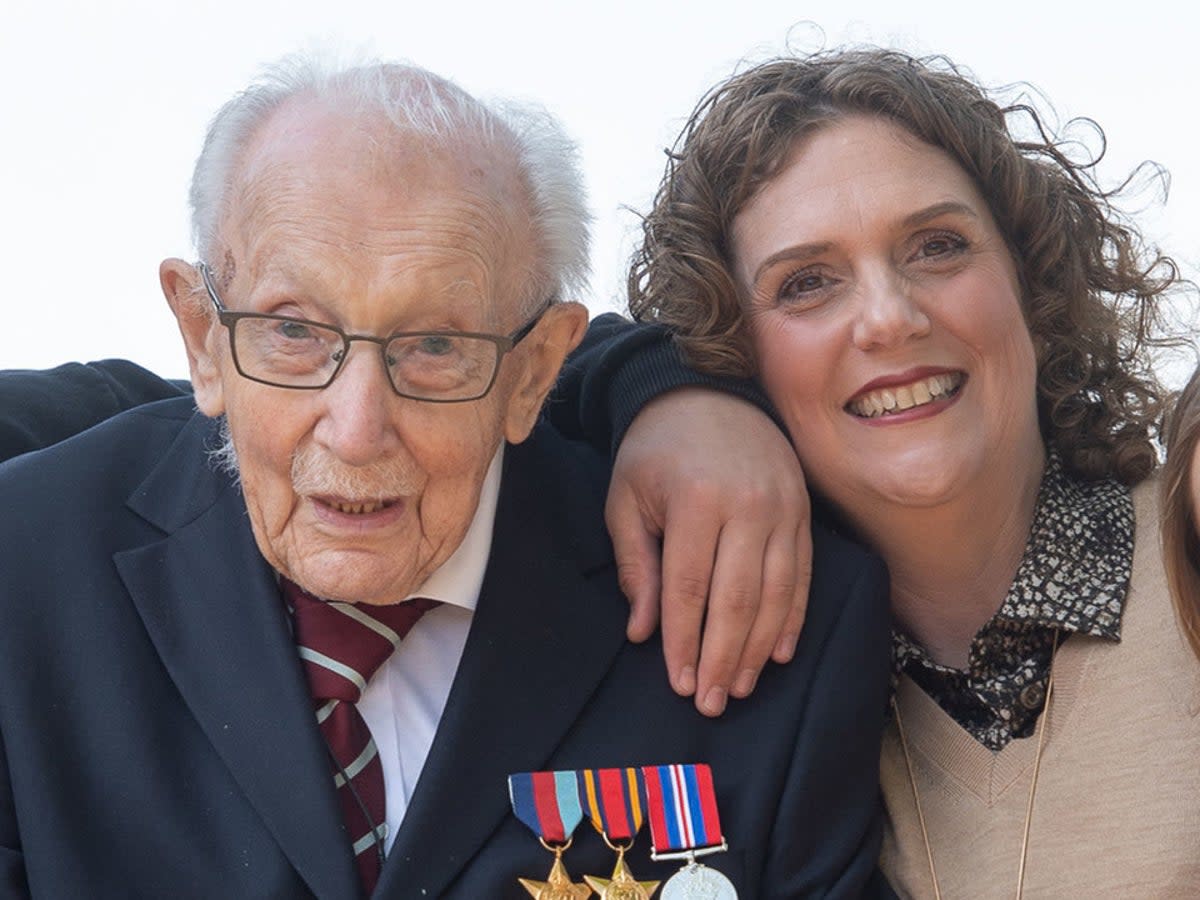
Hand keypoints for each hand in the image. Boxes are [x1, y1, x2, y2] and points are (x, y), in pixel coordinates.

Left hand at [605, 388, 811, 715]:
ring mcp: (783, 509)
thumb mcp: (626, 499)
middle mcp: (748, 506)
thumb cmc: (655, 451)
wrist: (705, 391)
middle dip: (723, 657)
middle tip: (712, 703)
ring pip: (776, 594)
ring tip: (741, 687)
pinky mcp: (803, 512)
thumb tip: (643, 631)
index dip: (684, 642)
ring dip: (759, 648)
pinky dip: (792, 618)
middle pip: (737, 599)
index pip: (690, 589)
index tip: (679, 684)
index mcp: (697, 500)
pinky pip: (802, 575)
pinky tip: (780, 653)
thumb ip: (635, 564)